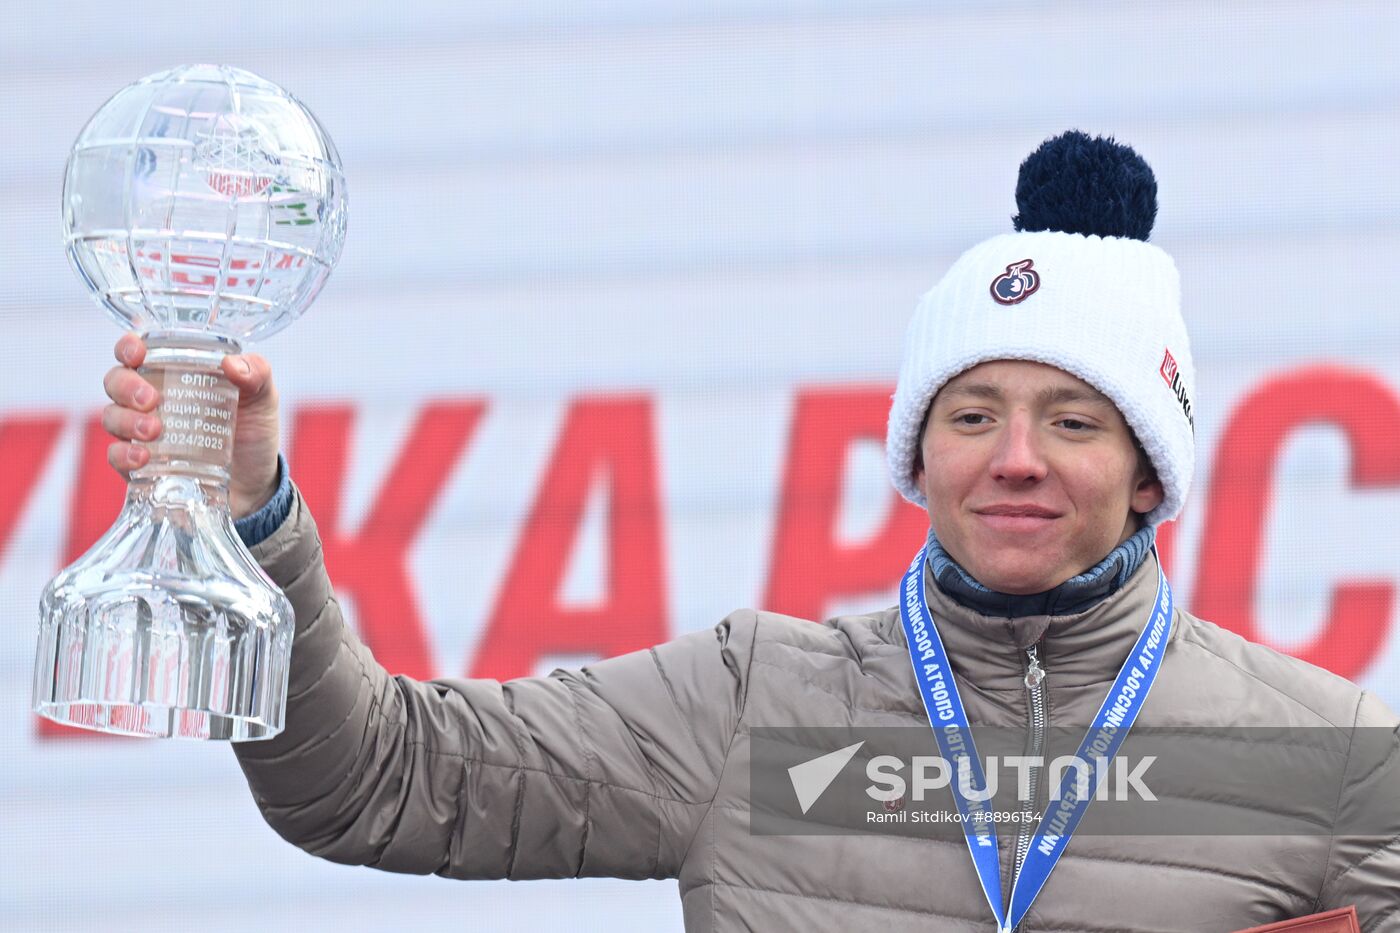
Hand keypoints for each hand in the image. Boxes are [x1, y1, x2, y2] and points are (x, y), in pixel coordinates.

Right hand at [103, 333, 282, 519]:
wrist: (255, 482)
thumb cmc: (252, 430)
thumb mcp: (262, 398)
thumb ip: (256, 375)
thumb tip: (232, 364)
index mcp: (173, 372)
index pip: (137, 351)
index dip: (128, 346)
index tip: (137, 353)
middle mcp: (150, 397)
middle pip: (116, 381)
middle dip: (126, 386)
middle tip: (152, 400)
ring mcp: (140, 431)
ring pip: (112, 416)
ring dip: (126, 420)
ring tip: (153, 430)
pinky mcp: (139, 464)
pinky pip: (116, 456)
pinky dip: (123, 455)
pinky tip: (142, 458)